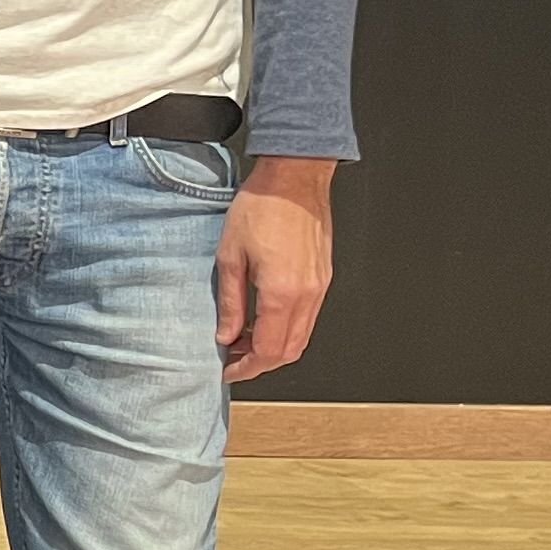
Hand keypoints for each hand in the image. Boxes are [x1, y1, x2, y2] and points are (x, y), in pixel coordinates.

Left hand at [216, 157, 337, 381]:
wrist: (294, 178)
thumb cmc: (262, 207)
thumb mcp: (229, 256)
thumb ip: (229, 302)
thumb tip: (226, 334)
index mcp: (282, 293)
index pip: (267, 350)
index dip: (246, 367)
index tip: (229, 371)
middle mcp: (307, 294)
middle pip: (289, 350)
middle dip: (261, 363)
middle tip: (234, 359)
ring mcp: (320, 286)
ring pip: (302, 336)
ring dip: (275, 346)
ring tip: (244, 339)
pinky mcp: (324, 277)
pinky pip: (309, 316)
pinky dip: (288, 328)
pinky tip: (265, 318)